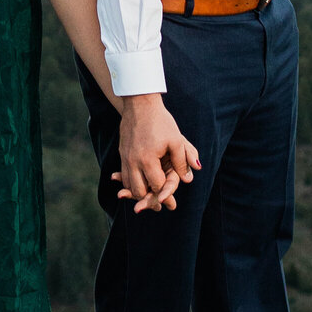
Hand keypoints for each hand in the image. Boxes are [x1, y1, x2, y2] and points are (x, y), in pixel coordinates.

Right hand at [114, 94, 200, 213]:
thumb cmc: (161, 121)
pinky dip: (129, 184)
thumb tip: (189, 178)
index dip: (166, 196)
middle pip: (139, 191)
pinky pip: (123, 175)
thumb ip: (182, 160)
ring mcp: (126, 158)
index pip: (157, 185)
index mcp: (148, 160)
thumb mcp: (176, 140)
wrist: (140, 104)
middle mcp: (134, 162)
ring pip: (129, 185)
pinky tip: (135, 186)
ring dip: (138, 194)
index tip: (172, 205)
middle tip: (159, 207)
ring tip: (148, 199)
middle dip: (149, 200)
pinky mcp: (122, 153)